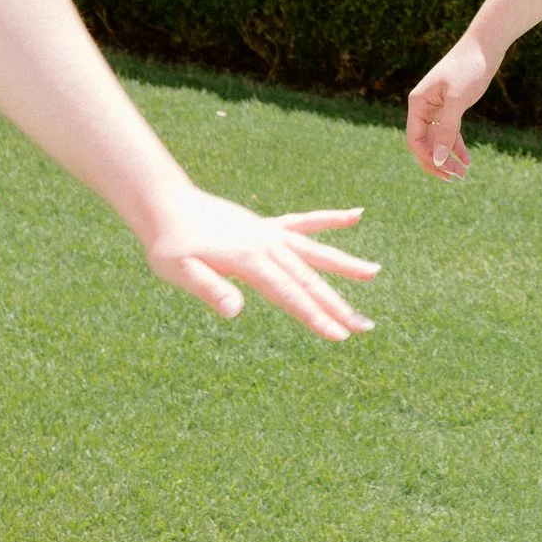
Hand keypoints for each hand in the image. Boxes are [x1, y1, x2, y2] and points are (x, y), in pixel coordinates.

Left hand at [141, 185, 377, 340]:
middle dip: (339, 305)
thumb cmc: (170, 245)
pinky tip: (356, 215)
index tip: (339, 335)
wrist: (166, 205)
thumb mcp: (179, 271)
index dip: (316, 317)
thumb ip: (209, 289)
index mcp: (250, 260)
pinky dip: (329, 219)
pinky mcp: (267, 226)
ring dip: (345, 265)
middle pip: (309, 279)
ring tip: (375, 272)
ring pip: (314, 252)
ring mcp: (270, 234)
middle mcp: (267, 246)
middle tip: (366, 326)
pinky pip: (304, 222)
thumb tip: (235, 311)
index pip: (290, 294)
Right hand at [407, 29, 501, 178]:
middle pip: (424, 143)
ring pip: (438, 140)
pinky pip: (449, 132)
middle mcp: (423, 107)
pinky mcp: (451, 106)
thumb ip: (447, 130)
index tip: (445, 173)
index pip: (415, 140)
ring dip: (448, 157)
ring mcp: (437, 107)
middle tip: (456, 178)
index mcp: (417, 104)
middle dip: (438, 162)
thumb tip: (438, 159)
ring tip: (462, 174)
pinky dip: (457, 146)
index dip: (427, 159)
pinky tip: (467, 160)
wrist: (485, 46)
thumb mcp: (457, 101)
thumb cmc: (469, 68)